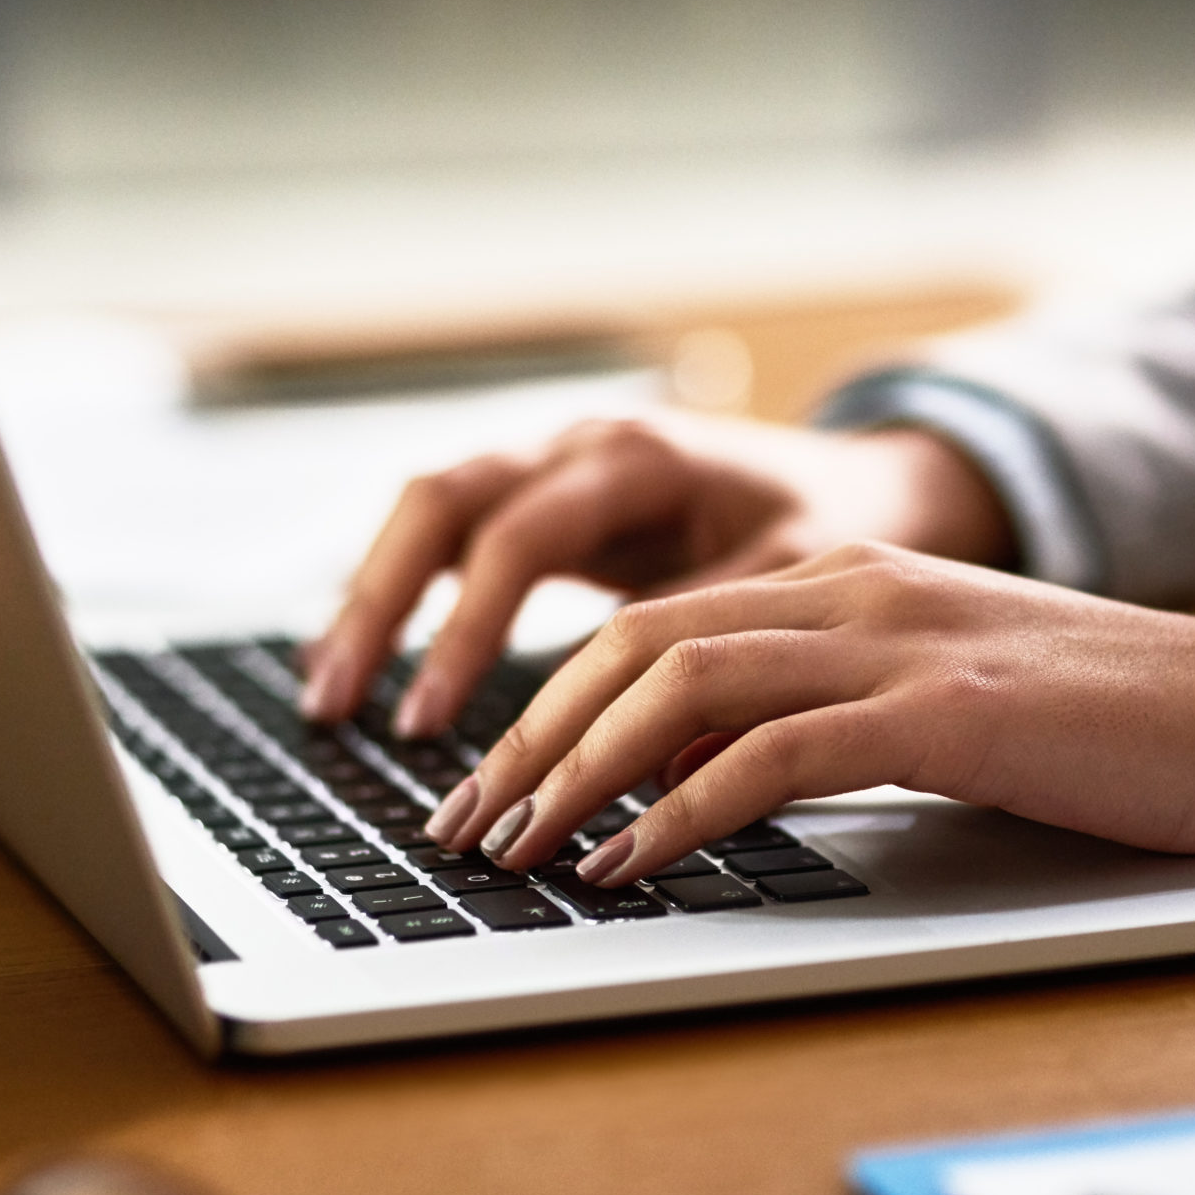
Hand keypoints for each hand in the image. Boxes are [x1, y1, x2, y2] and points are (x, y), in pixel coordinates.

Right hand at [302, 412, 1013, 728]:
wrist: (865, 478)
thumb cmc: (834, 524)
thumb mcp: (793, 577)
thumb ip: (712, 641)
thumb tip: (646, 745)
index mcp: (640, 457)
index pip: (518, 534)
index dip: (467, 629)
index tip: (431, 719)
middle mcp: (582, 448)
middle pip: (442, 499)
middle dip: (381, 602)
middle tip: (338, 705)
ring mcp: (558, 467)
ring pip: (432, 510)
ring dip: (375, 597)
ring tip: (329, 696)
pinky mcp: (552, 504)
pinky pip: (454, 534)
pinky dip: (406, 594)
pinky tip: (365, 666)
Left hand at [419, 544, 1194, 880]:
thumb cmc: (1101, 726)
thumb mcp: (934, 701)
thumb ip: (816, 718)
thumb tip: (686, 788)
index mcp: (842, 579)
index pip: (650, 625)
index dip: (548, 705)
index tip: (486, 789)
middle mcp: (853, 591)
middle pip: (637, 646)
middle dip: (528, 739)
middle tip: (462, 831)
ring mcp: (899, 644)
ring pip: (683, 684)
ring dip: (577, 772)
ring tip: (517, 853)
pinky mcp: (947, 714)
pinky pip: (776, 754)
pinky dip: (683, 808)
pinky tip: (632, 861)